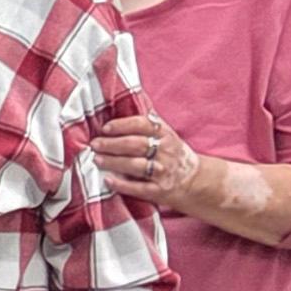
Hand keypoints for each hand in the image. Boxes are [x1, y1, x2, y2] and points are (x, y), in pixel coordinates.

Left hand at [91, 114, 205, 208]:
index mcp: (165, 134)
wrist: (196, 180)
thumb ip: (148, 123)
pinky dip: (122, 184)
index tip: (105, 128)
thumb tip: (130, 99)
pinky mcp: (159, 190)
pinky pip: (138, 188)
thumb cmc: (173, 154)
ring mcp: (162, 172)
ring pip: (135, 165)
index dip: (122, 125)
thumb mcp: (166, 134)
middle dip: (112, 144)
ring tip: (97, 159)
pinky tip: (108, 180)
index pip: (142, 125)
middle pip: (135, 145)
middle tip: (95, 144)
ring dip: (114, 162)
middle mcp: (165, 151)